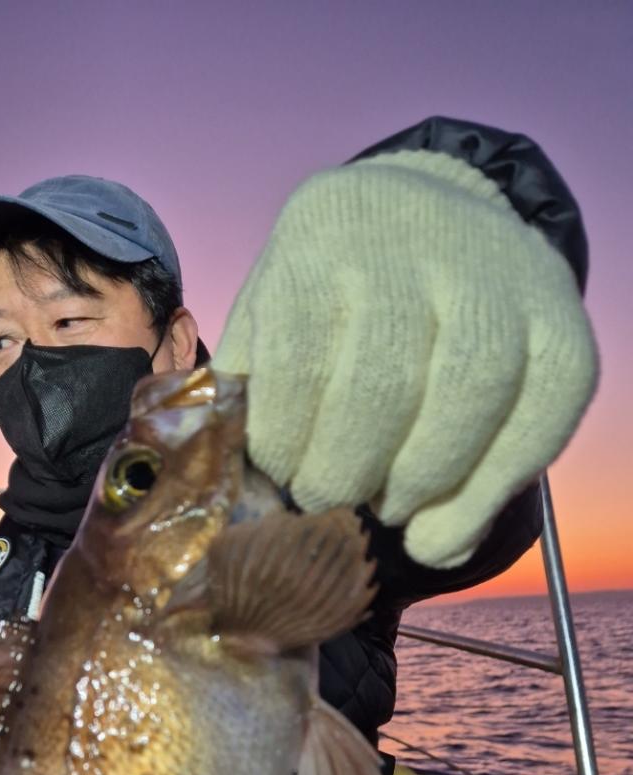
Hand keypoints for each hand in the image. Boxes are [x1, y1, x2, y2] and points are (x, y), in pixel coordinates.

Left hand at [215, 149, 597, 567]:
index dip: (285, 441)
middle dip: (345, 470)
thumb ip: (244, 388)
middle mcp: (419, 236)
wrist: (435, 218)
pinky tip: (441, 530)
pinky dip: (487, 493)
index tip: (282, 476)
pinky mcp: (563, 321)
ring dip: (419, 482)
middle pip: (384, 383)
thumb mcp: (269, 310)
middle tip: (328, 500)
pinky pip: (539, 420)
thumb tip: (237, 495)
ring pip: (468, 395)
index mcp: (326, 228)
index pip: (298, 357)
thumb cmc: (331, 292)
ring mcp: (502, 274)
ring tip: (387, 510)